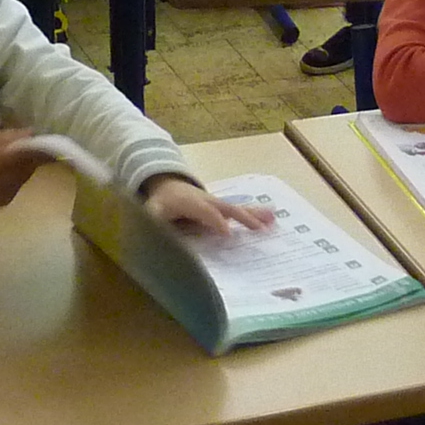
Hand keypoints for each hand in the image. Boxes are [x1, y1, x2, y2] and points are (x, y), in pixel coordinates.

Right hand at [0, 127, 43, 220]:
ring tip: (26, 151)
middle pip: (24, 167)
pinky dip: (22, 173)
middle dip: (35, 154)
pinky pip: (20, 183)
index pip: (13, 156)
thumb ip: (1, 139)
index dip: (32, 147)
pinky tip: (14, 167)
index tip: (45, 136)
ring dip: (29, 163)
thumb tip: (30, 132)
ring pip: (26, 175)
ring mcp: (1, 196)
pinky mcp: (6, 203)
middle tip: (39, 140)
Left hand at [142, 175, 275, 240]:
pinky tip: (272, 219)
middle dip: (242, 217)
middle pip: (226, 207)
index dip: (215, 221)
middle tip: (258, 228)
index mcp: (190, 202)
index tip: (227, 234)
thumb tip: (151, 239)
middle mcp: (207, 200)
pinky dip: (257, 214)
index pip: (204, 211)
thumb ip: (151, 223)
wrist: (168, 185)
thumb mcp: (151, 212)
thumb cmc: (160, 203)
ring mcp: (217, 203)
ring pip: (237, 208)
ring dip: (255, 215)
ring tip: (272, 220)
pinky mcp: (223, 208)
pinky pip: (241, 211)